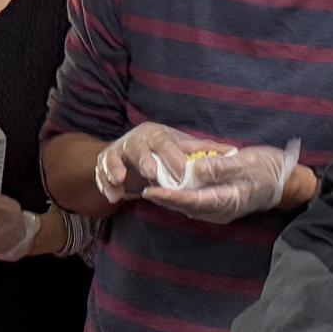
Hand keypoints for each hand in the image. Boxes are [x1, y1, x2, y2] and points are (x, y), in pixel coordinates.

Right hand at [92, 122, 207, 207]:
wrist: (132, 151)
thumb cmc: (164, 151)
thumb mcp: (183, 148)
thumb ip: (204, 151)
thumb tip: (232, 151)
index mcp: (157, 135)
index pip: (165, 143)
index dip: (173, 158)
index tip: (182, 174)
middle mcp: (136, 139)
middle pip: (137, 146)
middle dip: (143, 159)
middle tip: (151, 174)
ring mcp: (118, 150)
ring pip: (113, 156)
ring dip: (115, 169)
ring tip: (120, 181)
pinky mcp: (104, 162)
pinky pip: (100, 171)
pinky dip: (103, 183)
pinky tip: (113, 196)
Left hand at [137, 138, 300, 222]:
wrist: (286, 181)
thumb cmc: (267, 168)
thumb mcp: (245, 163)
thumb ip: (219, 167)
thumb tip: (194, 170)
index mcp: (227, 201)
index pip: (191, 201)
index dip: (169, 196)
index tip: (150, 190)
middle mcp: (220, 211)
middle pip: (186, 207)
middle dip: (164, 198)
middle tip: (142, 187)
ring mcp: (220, 211)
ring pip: (189, 207)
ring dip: (170, 198)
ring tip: (151, 186)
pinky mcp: (220, 206)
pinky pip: (195, 203)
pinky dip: (181, 196)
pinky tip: (171, 186)